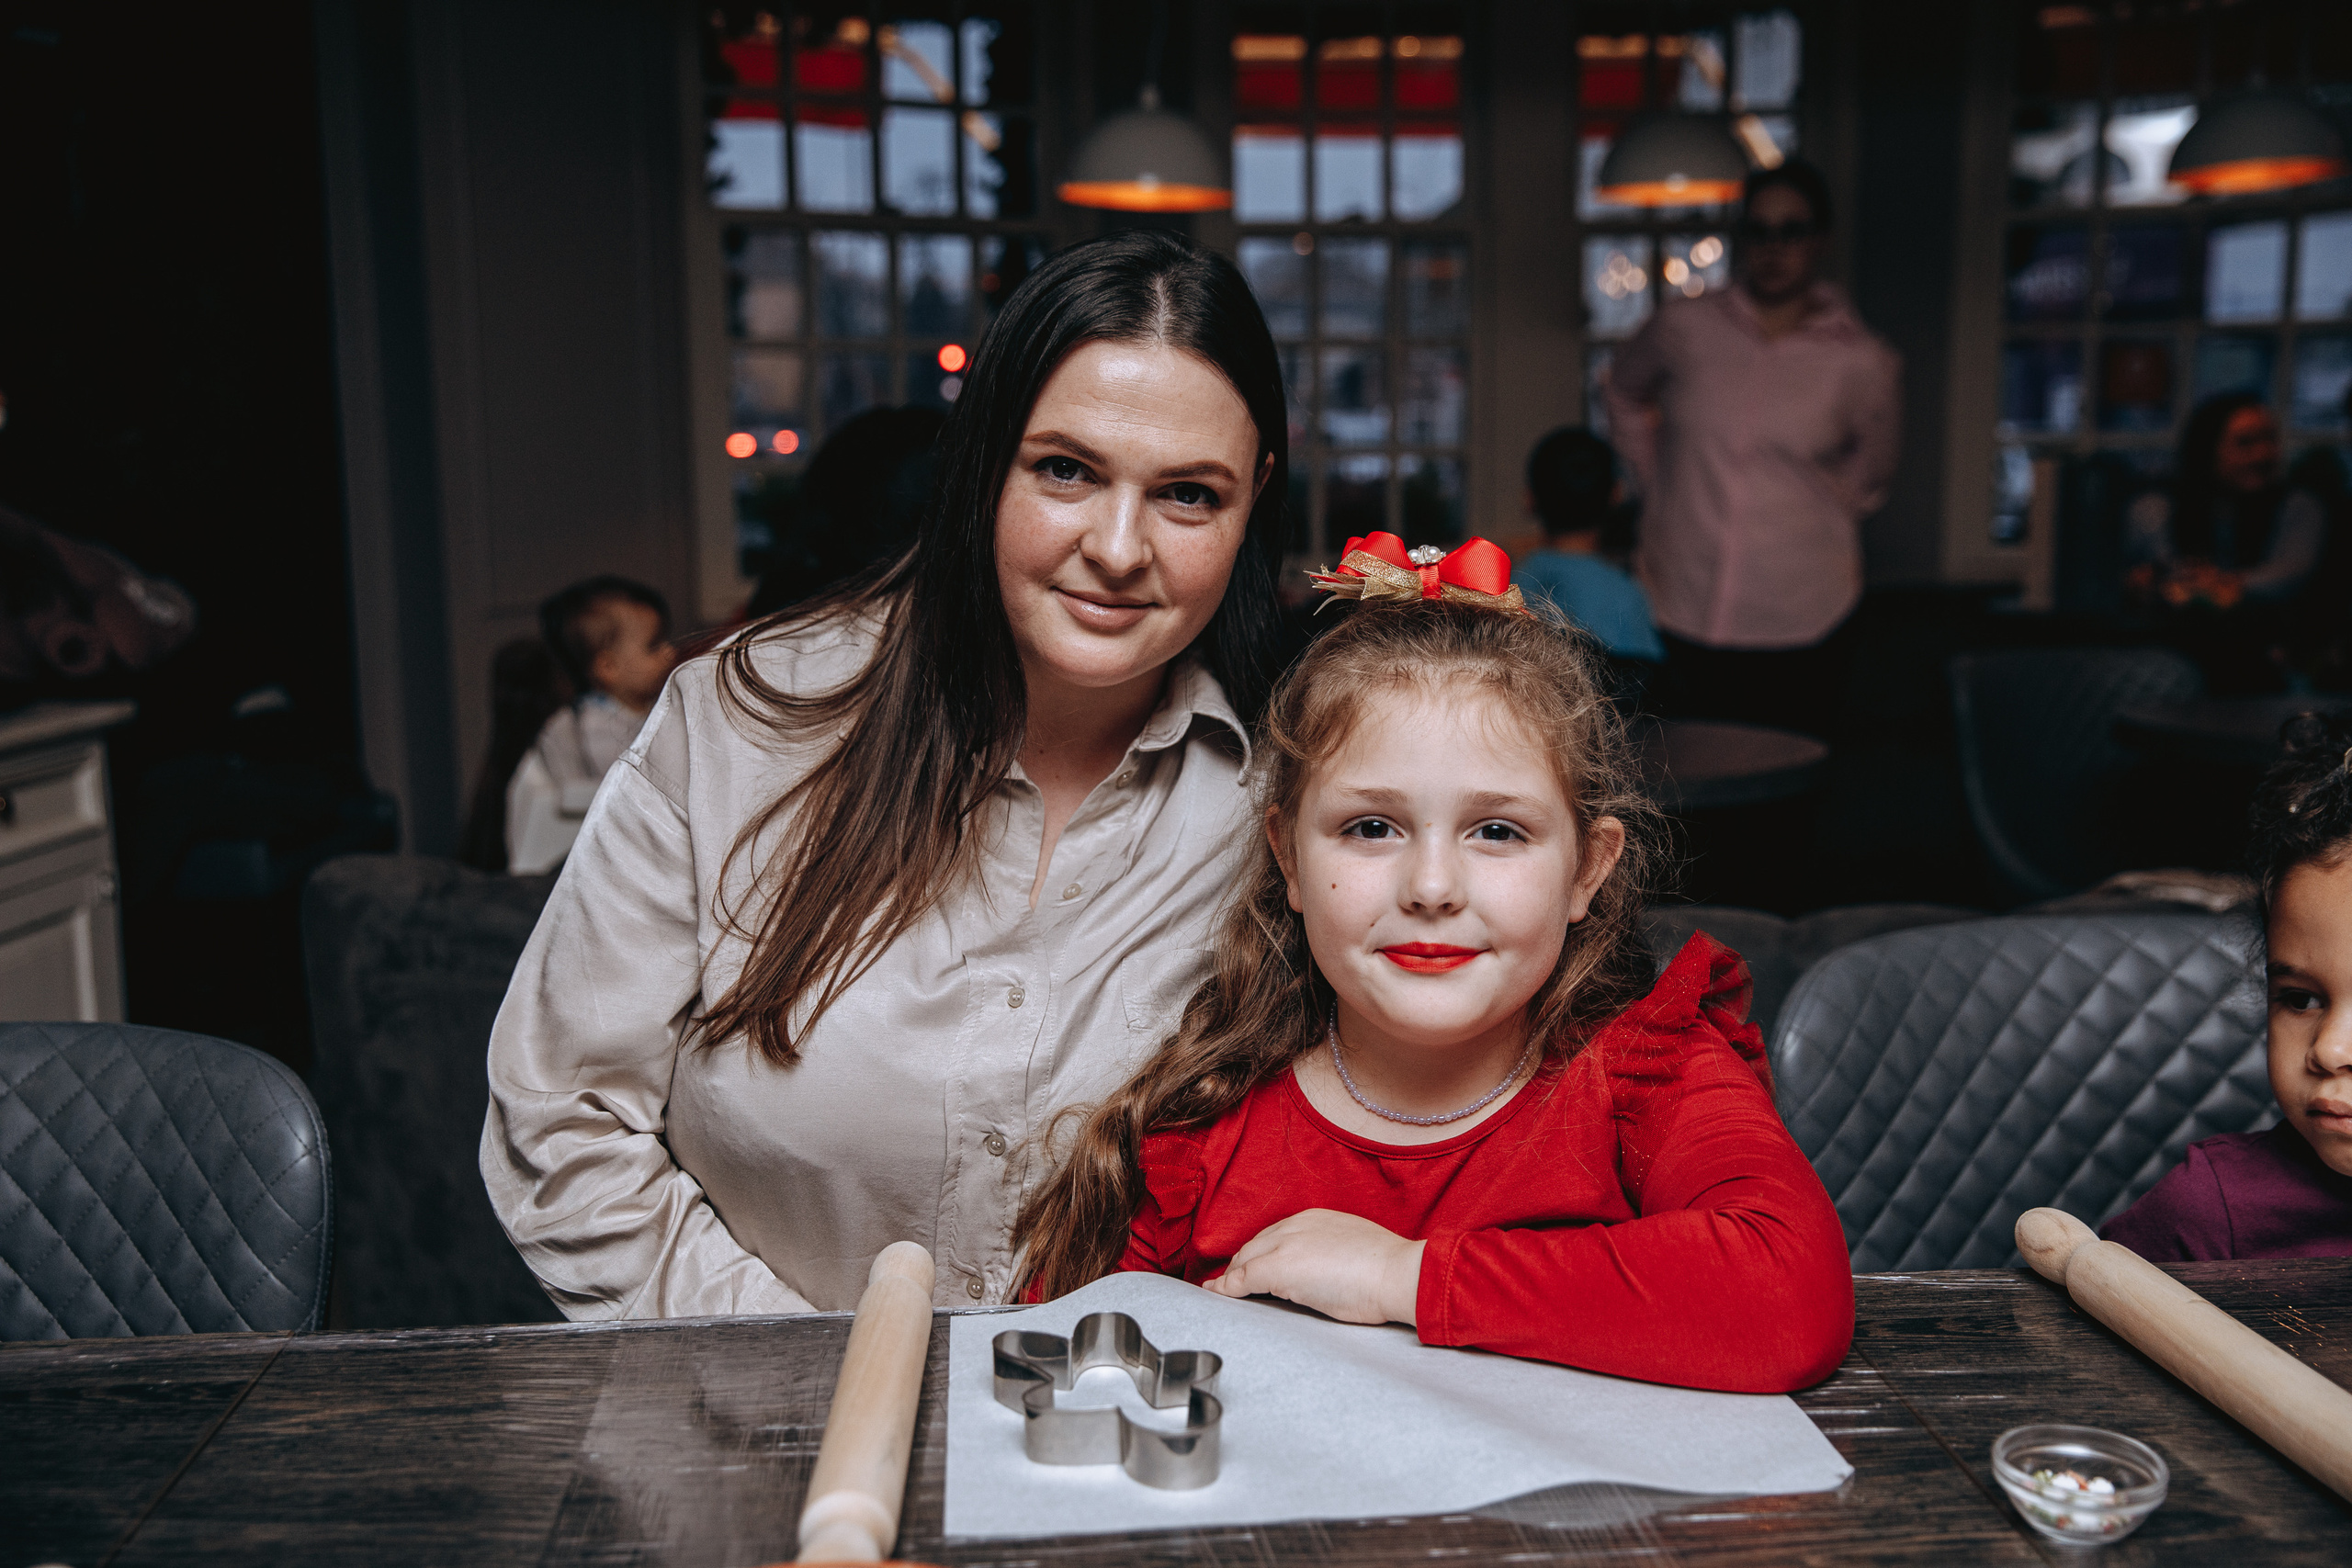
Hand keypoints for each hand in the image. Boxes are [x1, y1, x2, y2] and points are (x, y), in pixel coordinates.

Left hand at [1200, 1209, 1426, 1325]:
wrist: (1398, 1273)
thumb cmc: (1386, 1269)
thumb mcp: (1352, 1250)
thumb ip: (1330, 1253)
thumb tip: (1324, 1271)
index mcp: (1316, 1219)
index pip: (1277, 1235)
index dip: (1261, 1253)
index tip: (1254, 1266)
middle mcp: (1296, 1226)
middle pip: (1255, 1245)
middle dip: (1241, 1264)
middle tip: (1230, 1283)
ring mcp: (1286, 1245)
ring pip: (1246, 1259)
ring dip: (1232, 1275)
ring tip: (1221, 1289)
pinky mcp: (1278, 1268)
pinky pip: (1243, 1278)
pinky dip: (1227, 1288)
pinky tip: (1219, 1294)